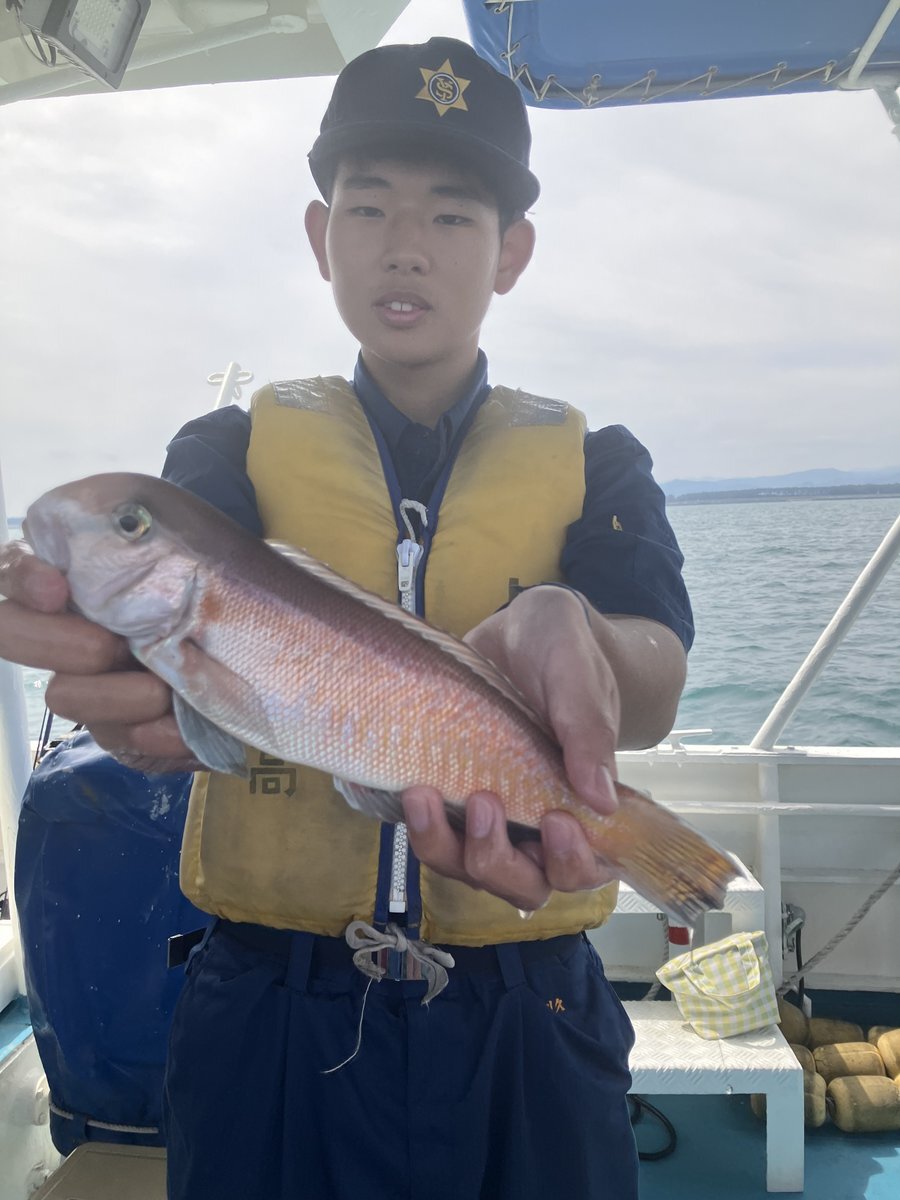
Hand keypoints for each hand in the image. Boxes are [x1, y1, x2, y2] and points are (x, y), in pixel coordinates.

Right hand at [0, 540, 199, 771]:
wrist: (267, 637)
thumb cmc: (214, 570)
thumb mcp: (176, 526)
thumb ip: (124, 517)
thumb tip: (93, 523)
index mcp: (76, 570)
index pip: (12, 567)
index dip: (19, 577)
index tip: (55, 589)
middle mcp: (69, 625)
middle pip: (12, 633)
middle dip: (56, 642)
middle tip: (111, 646)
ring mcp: (90, 681)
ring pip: (65, 694)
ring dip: (119, 694)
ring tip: (167, 690)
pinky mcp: (121, 728)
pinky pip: (116, 739)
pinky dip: (152, 733)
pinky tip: (180, 723)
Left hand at [402, 586, 621, 909]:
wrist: (518, 631)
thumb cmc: (561, 652)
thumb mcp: (577, 674)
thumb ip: (588, 729)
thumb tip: (600, 799)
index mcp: (583, 807)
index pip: (584, 868)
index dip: (570, 861)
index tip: (554, 821)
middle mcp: (536, 825)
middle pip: (521, 883)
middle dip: (496, 859)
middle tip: (482, 801)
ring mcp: (489, 817)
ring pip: (465, 867)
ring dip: (442, 844)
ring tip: (422, 793)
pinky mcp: (447, 799)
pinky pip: (429, 833)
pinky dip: (413, 822)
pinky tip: (402, 786)